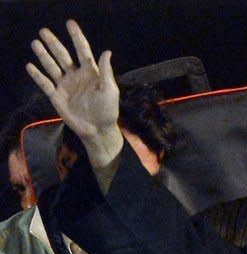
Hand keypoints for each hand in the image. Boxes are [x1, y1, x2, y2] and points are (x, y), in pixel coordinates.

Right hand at [26, 19, 122, 168]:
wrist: (98, 130)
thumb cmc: (108, 110)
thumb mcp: (110, 90)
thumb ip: (106, 71)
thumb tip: (106, 51)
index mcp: (91, 72)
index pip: (82, 51)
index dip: (76, 37)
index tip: (70, 23)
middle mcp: (76, 76)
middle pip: (62, 55)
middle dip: (54, 43)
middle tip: (44, 31)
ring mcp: (65, 86)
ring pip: (52, 66)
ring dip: (43, 55)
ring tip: (36, 43)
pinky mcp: (57, 97)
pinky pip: (44, 83)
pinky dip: (37, 75)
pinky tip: (30, 66)